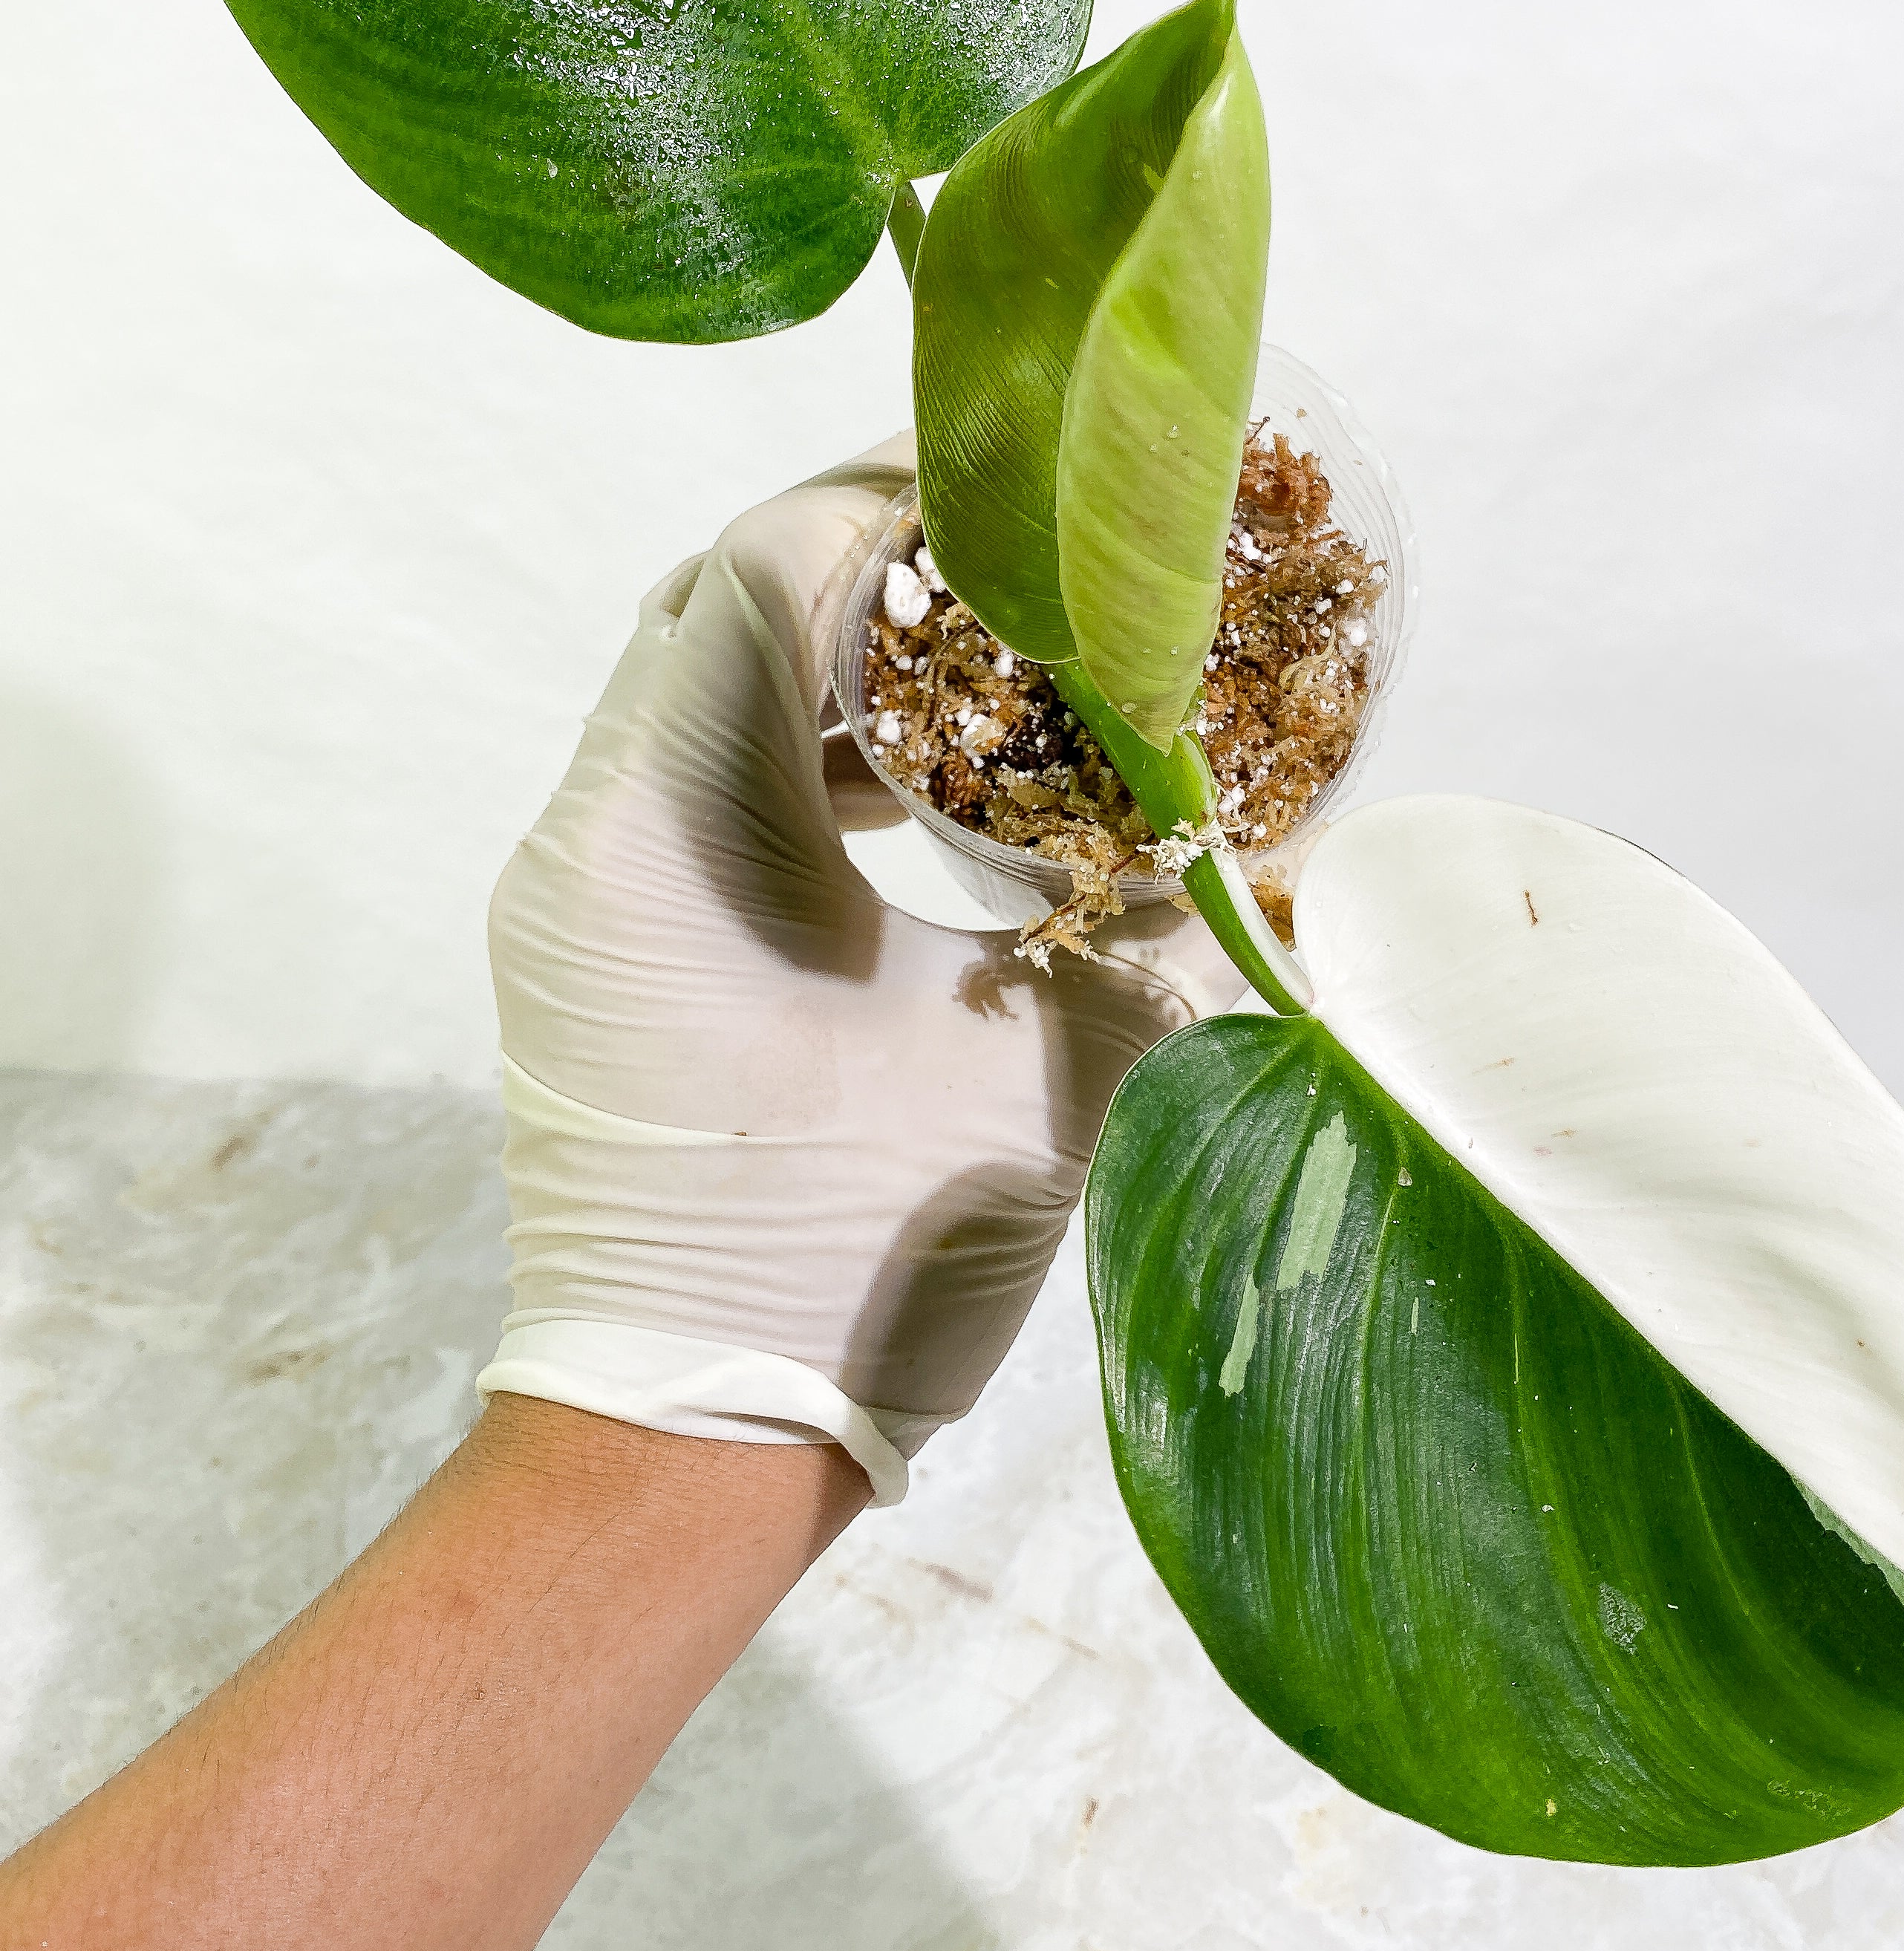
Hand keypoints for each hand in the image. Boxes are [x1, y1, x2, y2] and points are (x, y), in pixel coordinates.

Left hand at [480, 436, 1239, 1496]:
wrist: (685, 1444)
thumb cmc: (858, 1258)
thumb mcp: (1048, 1072)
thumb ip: (1160, 929)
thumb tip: (1283, 845)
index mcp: (678, 826)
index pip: (772, 566)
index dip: (903, 506)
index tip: (1027, 512)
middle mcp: (591, 831)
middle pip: (717, 601)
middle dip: (868, 566)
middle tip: (1017, 579)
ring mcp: (574, 891)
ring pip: (690, 687)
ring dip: (832, 665)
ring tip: (985, 686)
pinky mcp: (591, 947)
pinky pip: (681, 782)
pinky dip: (793, 757)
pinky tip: (920, 804)